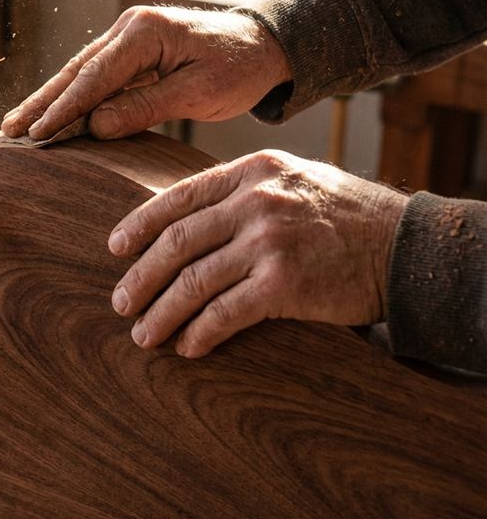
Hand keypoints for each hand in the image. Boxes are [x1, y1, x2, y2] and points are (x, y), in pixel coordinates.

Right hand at [1, 6, 290, 140]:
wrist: (263, 44)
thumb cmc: (238, 66)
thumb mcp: (198, 92)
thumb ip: (146, 107)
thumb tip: (95, 126)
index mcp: (145, 32)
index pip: (94, 77)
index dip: (63, 108)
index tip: (36, 134)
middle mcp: (128, 29)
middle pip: (75, 72)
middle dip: (40, 103)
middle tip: (7, 131)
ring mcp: (127, 39)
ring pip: (79, 74)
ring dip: (48, 101)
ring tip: (16, 125)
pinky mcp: (132, 54)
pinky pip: (95, 79)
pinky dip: (71, 99)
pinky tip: (51, 115)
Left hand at [108, 150, 408, 357]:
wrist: (403, 244)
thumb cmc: (342, 214)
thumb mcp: (290, 179)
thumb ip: (241, 192)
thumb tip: (187, 220)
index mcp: (250, 172)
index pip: (179, 197)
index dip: (140, 224)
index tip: (115, 248)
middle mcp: (255, 201)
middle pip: (177, 241)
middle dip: (141, 275)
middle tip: (120, 301)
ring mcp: (269, 241)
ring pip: (194, 280)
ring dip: (162, 312)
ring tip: (143, 334)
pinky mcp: (285, 283)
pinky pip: (226, 312)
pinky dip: (200, 332)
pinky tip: (188, 346)